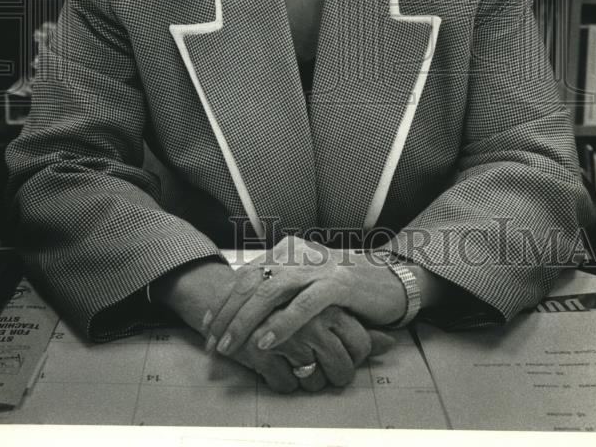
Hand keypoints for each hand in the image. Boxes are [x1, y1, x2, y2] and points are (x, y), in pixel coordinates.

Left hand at [151, 256, 393, 393]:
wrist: (388, 282)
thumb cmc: (341, 289)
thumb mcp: (303, 284)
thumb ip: (277, 289)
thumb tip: (239, 310)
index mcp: (286, 251)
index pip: (245, 274)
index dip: (224, 302)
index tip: (207, 327)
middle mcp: (298, 253)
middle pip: (252, 281)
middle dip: (228, 314)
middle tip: (213, 343)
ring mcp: (318, 266)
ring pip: (271, 290)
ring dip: (246, 320)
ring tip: (231, 345)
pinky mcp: (338, 282)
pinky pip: (304, 304)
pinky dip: (282, 323)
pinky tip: (266, 341)